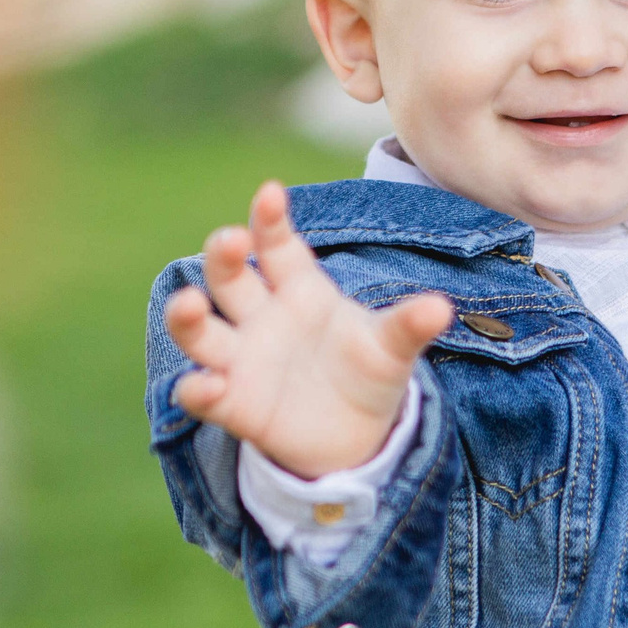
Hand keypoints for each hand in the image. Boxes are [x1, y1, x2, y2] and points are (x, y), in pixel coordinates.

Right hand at [164, 182, 453, 478]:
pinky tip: (204, 386)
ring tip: (187, 304)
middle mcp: (261, 316)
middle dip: (224, 255)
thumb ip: (408, 326)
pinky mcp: (234, 404)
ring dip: (187, 316)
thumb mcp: (392, 348)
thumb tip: (441, 308)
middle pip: (229, 277)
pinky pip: (204, 393)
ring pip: (200, 330)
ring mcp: (242, 359)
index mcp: (299, 288)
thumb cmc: (368, 372)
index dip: (269, 219)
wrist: (357, 435)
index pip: (277, 244)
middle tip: (230, 240)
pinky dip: (198, 390)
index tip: (271, 192)